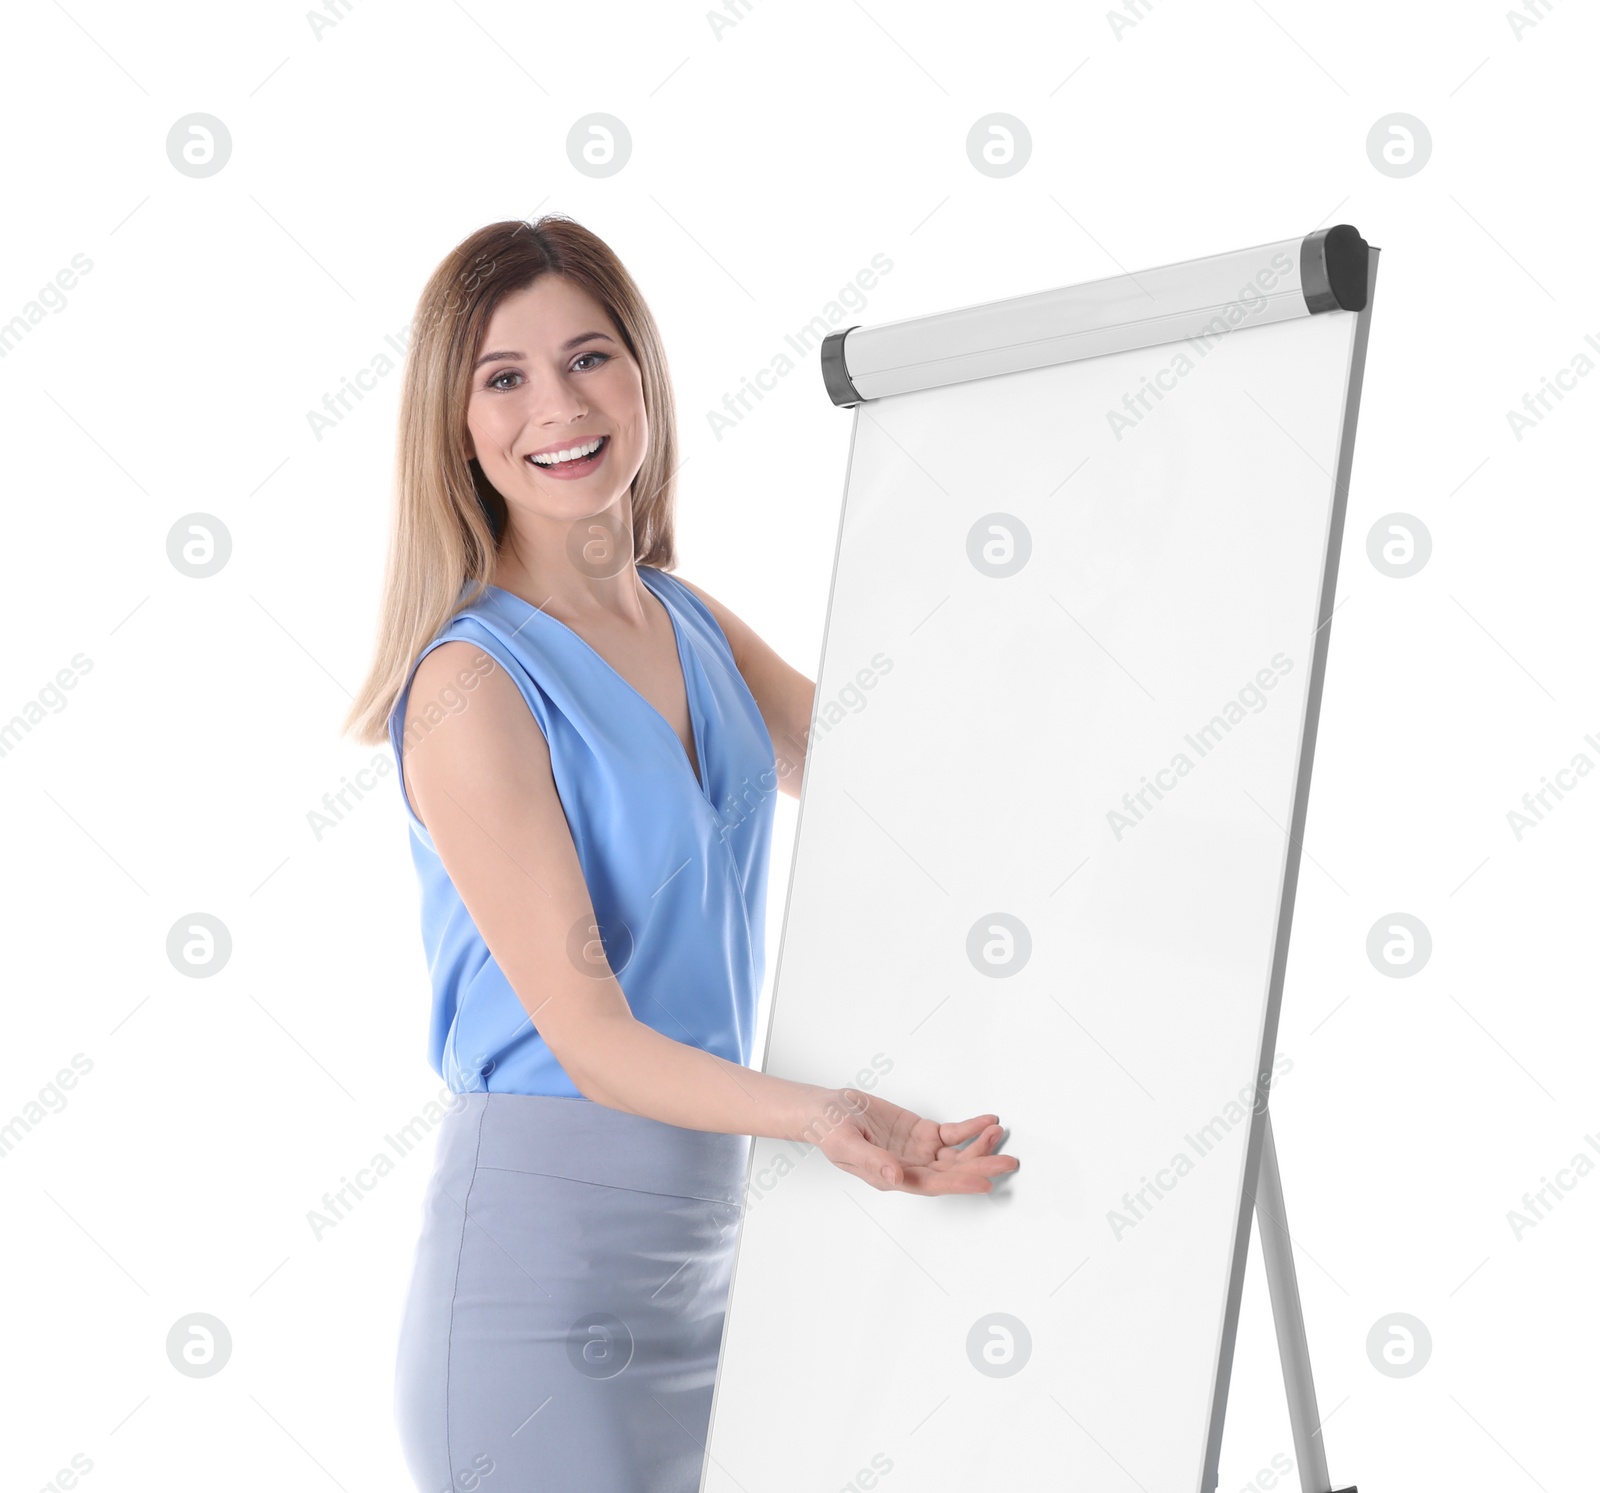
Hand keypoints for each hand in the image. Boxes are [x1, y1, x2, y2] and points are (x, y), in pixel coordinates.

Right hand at [800, 1088, 1018, 1194]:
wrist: (827, 1109)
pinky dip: (970, 1128)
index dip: (959, 1183)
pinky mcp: (922, 1133)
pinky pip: (952, 1134)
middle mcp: (911, 1168)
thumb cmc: (830, 1130)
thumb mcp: (845, 1144)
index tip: (984, 1182)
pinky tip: (986, 1121)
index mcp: (893, 1177)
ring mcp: (918, 1151)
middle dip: (981, 1166)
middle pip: (952, 1172)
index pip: (932, 1184)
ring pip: (957, 1154)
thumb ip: (872, 1161)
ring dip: (979, 1146)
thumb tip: (896, 1178)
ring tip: (997, 1132)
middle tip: (1007, 1162)